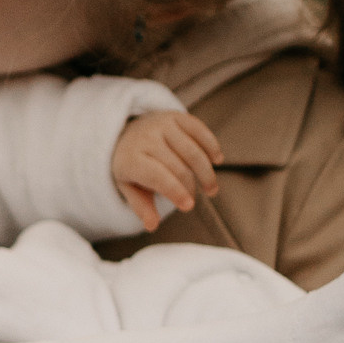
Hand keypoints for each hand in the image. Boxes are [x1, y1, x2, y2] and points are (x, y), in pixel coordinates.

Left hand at [112, 110, 221, 230]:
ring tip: (211, 189)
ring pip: (193, 151)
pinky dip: (212, 147)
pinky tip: (217, 160)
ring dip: (206, 172)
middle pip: (179, 167)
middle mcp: (145, 138)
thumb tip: (152, 226)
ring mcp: (162, 125)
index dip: (175, 192)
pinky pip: (200, 131)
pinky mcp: (176, 116)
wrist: (127, 131)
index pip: (157, 176)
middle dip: (191, 187)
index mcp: (130, 159)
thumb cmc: (132, 165)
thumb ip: (141, 206)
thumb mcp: (129, 187)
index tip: (189, 206)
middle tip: (196, 199)